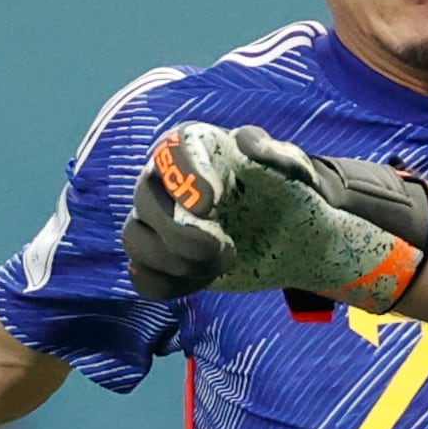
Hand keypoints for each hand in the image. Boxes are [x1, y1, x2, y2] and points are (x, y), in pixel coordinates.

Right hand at [124, 125, 427, 307]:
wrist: (287, 238)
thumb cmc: (285, 193)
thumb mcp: (292, 169)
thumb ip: (277, 154)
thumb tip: (245, 144)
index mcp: (193, 148)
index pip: (171, 151)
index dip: (184, 176)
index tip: (210, 203)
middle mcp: (164, 181)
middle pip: (144, 199)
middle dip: (181, 232)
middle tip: (225, 249)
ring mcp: (156, 222)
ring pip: (135, 240)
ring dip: (178, 261)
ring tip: (223, 262)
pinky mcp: (160, 259)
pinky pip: (144, 277)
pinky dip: (171, 284)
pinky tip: (206, 278)